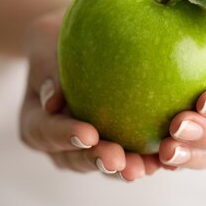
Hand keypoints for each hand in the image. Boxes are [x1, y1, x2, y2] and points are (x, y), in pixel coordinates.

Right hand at [19, 8, 163, 181]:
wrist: (78, 42)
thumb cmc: (57, 38)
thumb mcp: (44, 41)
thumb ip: (46, 67)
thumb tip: (53, 101)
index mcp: (36, 123)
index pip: (46, 132)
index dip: (66, 136)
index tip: (88, 134)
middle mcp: (61, 144)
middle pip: (76, 158)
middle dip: (98, 160)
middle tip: (118, 161)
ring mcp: (88, 148)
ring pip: (105, 164)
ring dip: (126, 167)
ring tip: (147, 167)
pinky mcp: (116, 145)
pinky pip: (131, 155)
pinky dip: (148, 156)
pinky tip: (169, 155)